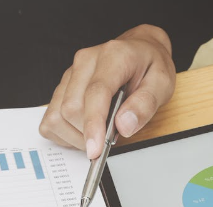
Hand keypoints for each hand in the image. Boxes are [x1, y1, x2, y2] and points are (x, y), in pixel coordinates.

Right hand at [40, 24, 175, 157]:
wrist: (140, 50)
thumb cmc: (150, 66)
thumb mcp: (162, 84)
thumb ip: (145, 105)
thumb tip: (124, 125)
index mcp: (113, 56)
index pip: (95, 94)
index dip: (93, 125)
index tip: (95, 150)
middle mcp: (85, 62)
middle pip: (71, 109)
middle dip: (88, 134)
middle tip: (110, 138)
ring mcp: (70, 73)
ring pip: (57, 116)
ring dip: (76, 135)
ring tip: (99, 133)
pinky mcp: (62, 86)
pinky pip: (51, 118)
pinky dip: (64, 132)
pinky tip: (83, 130)